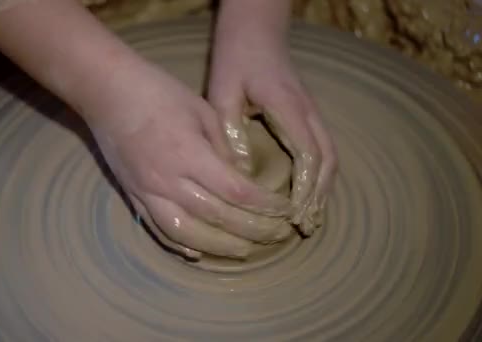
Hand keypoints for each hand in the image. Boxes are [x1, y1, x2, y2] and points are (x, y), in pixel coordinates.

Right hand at [82, 59, 294, 258]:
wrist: (106, 91)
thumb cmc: (157, 92)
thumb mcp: (201, 110)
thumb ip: (222, 147)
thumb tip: (241, 177)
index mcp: (190, 154)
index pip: (236, 191)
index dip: (264, 206)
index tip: (284, 210)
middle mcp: (169, 180)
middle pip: (217, 217)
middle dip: (252, 230)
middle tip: (276, 236)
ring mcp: (147, 192)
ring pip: (186, 233)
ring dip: (218, 247)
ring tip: (243, 251)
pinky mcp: (132, 195)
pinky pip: (157, 229)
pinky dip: (179, 245)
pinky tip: (198, 252)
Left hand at [208, 16, 337, 234]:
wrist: (255, 32)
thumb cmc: (236, 61)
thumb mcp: (223, 92)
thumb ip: (230, 130)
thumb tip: (241, 172)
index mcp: (288, 107)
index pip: (308, 154)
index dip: (306, 188)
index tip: (296, 214)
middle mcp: (307, 112)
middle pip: (328, 159)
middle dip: (319, 195)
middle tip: (305, 225)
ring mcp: (311, 113)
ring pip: (329, 156)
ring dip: (322, 188)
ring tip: (309, 218)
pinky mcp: (307, 115)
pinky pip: (322, 150)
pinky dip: (319, 176)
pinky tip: (307, 194)